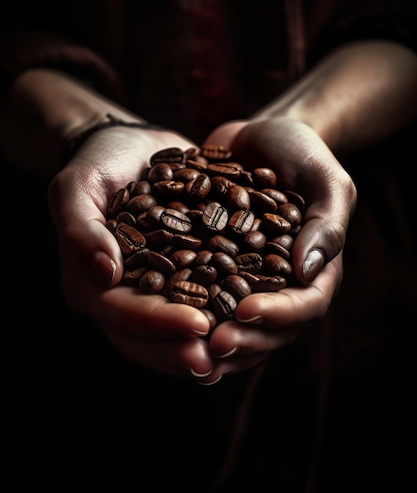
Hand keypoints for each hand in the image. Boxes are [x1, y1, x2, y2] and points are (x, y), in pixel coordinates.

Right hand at [47, 124, 215, 376]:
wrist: (130, 146)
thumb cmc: (99, 162)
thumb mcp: (78, 184)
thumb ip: (80, 226)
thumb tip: (107, 271)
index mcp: (89, 280)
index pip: (120, 313)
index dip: (157, 323)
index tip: (197, 325)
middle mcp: (119, 294)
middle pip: (146, 337)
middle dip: (181, 349)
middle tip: (220, 359)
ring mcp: (149, 289)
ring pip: (172, 333)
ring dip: (203, 346)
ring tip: (240, 351)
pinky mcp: (178, 276)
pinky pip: (198, 304)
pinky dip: (220, 317)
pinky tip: (251, 324)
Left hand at [192, 117, 355, 383]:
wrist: (260, 135)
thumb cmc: (301, 152)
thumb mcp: (325, 178)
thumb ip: (326, 222)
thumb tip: (307, 271)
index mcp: (314, 268)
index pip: (305, 304)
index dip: (278, 314)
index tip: (246, 311)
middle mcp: (280, 282)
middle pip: (269, 327)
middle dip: (243, 339)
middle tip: (212, 344)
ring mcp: (245, 277)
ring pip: (235, 322)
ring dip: (213, 338)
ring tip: (187, 347)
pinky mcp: (213, 265)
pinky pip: (203, 293)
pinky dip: (187, 310)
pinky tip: (162, 317)